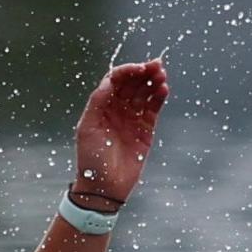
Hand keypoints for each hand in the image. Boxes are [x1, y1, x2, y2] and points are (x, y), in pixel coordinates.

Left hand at [70, 60, 168, 208]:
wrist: (105, 186)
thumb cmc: (91, 158)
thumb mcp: (88, 128)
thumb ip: (98, 102)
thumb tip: (109, 80)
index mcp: (101, 106)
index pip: (115, 81)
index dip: (126, 71)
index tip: (138, 68)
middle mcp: (117, 109)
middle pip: (132, 83)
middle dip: (143, 72)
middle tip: (156, 65)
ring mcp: (132, 118)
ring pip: (145, 93)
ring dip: (153, 81)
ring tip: (162, 74)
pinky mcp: (146, 129)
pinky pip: (154, 108)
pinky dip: (159, 97)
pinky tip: (163, 89)